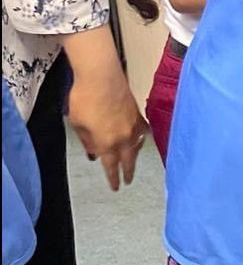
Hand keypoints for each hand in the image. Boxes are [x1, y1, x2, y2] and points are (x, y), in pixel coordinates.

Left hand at [61, 27, 146, 190]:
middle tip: (127, 180)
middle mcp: (123, 140)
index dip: (113, 179)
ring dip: (133, 157)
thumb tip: (93, 151)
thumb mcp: (77, 123)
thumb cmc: (85, 98)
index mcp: (106, 144)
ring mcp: (134, 129)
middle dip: (127, 173)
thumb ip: (87, 140)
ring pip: (136, 149)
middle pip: (128, 162)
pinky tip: (138, 138)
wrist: (101, 76)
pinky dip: (140, 139)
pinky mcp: (139, 117)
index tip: (116, 188)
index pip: (111, 167)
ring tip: (131, 161)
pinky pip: (142, 134)